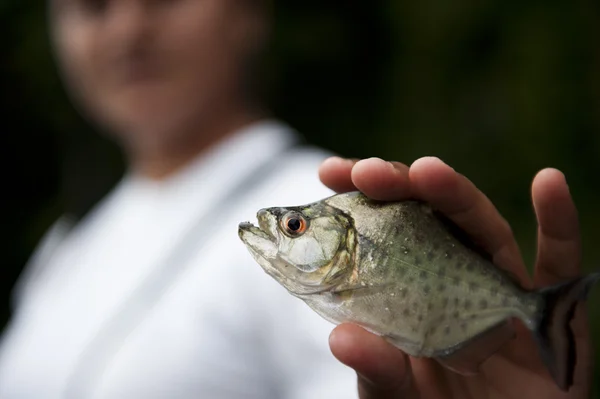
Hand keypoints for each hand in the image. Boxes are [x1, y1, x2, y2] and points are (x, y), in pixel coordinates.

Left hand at [318, 156, 592, 398]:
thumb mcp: (394, 395)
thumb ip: (377, 368)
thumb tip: (343, 338)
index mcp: (409, 288)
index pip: (382, 231)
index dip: (359, 199)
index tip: (330, 172)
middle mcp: (452, 276)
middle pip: (430, 218)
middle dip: (400, 187)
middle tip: (368, 172)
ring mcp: (499, 287)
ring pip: (483, 230)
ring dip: (456, 196)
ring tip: (428, 171)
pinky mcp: (547, 309)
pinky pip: (559, 262)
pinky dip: (559, 222)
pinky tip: (549, 182)